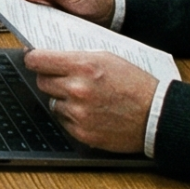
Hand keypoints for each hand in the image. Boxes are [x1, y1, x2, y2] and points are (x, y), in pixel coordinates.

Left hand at [24, 50, 156, 152]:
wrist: (156, 116)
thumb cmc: (136, 85)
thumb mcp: (108, 58)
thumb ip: (77, 57)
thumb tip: (50, 55)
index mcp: (84, 66)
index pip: (38, 60)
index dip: (33, 58)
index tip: (33, 58)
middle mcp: (77, 89)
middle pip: (42, 81)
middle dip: (50, 78)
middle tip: (66, 78)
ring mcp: (78, 113)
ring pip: (52, 102)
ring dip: (63, 99)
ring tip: (86, 97)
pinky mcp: (82, 132)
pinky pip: (63, 120)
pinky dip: (72, 116)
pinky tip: (91, 111)